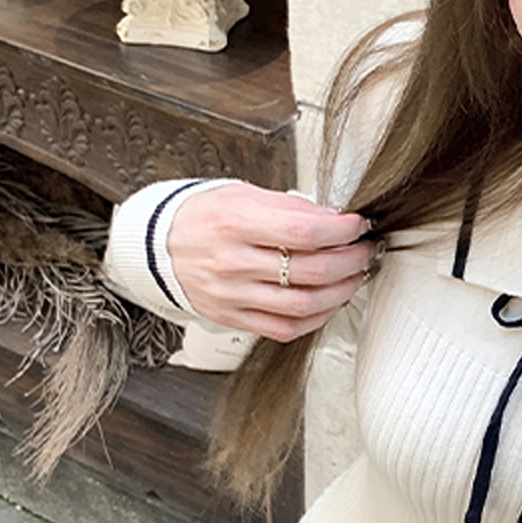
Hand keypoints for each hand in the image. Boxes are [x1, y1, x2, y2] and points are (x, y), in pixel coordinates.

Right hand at [166, 183, 378, 341]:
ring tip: (354, 276)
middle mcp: (232, 262)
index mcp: (235, 222)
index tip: (357, 225)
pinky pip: (285, 329)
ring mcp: (231, 295)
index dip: (342, 231)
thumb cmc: (202, 216)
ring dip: (341, 292)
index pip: (304, 232)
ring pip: (303, 305)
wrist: (156, 246)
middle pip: (310, 271)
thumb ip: (289, 206)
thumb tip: (334, 218)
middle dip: (351, 261)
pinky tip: (329, 302)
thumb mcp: (242, 194)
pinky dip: (317, 318)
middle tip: (365, 251)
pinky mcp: (231, 318)